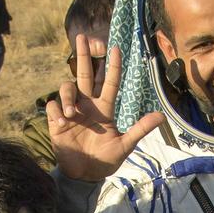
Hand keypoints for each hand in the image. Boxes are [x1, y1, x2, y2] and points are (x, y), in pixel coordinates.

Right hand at [46, 34, 163, 181]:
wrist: (86, 175)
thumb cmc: (106, 160)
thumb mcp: (125, 145)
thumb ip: (140, 129)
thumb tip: (161, 116)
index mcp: (104, 108)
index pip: (109, 82)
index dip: (112, 66)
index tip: (116, 47)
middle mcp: (88, 105)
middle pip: (85, 74)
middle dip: (84, 55)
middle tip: (82, 37)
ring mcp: (71, 112)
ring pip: (67, 88)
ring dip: (67, 96)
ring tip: (69, 114)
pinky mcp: (56, 121)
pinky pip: (52, 106)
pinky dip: (56, 111)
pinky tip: (62, 124)